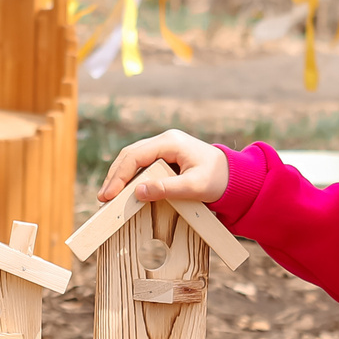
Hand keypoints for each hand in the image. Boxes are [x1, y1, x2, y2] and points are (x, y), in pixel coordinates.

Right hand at [97, 128, 228, 205]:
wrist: (235, 176)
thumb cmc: (218, 180)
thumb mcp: (194, 187)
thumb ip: (167, 189)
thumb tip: (138, 192)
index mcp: (170, 142)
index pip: (135, 156)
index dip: (119, 175)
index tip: (108, 195)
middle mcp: (164, 141)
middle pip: (130, 155)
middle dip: (115, 176)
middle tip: (103, 198)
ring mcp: (164, 147)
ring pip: (133, 159)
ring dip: (120, 176)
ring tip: (108, 196)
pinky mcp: (165, 156)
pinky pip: (141, 164)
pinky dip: (130, 177)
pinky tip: (123, 190)